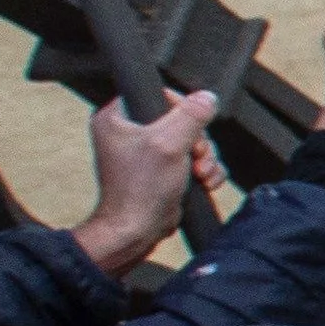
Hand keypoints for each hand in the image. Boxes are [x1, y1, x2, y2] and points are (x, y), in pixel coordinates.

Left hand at [74, 87, 221, 275]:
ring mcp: (146, 152)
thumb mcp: (169, 143)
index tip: (186, 129)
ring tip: (199, 174)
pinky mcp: (162, 170)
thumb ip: (191, 115)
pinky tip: (203, 182)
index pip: (159, 95)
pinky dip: (204, 170)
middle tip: (193, 156)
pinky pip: (193, 159)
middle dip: (197, 141)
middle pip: (181, 120)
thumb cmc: (140, 190)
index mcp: (117, 117)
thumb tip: (207, 97)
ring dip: (204, 158)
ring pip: (191, 141)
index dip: (181, 109)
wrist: (136, 231)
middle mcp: (129, 132)